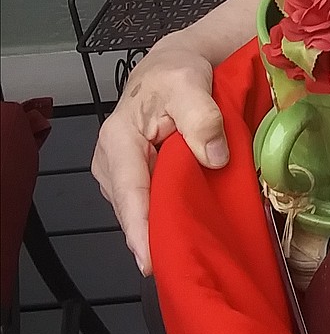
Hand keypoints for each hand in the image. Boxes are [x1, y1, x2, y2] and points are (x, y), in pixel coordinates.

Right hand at [91, 36, 226, 275]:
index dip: (140, 226)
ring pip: (139, 209)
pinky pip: (148, 203)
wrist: (174, 66)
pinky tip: (183, 232)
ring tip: (185, 255)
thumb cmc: (178, 73)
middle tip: (178, 268)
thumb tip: (214, 158)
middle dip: (151, 237)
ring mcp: (120, 173)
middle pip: (132, 207)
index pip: (129, 190)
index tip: (151, 259)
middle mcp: (110, 161)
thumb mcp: (191, 84)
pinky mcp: (135, 179)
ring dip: (159, 229)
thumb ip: (202, 117)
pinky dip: (163, 217)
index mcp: (118, 138)